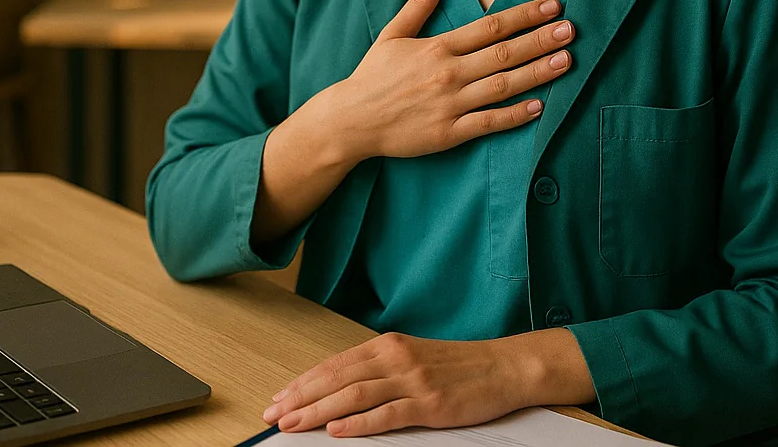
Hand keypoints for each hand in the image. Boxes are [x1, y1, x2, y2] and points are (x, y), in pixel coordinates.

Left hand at [259, 331, 533, 436]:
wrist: (503, 367)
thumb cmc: (457, 366)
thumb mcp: (412, 359)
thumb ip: (378, 370)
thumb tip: (338, 391)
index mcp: (388, 346)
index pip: (334, 365)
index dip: (303, 383)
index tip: (279, 398)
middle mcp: (395, 359)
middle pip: (337, 379)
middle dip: (301, 398)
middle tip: (274, 415)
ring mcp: (412, 381)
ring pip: (354, 395)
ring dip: (318, 411)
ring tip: (294, 424)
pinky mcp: (429, 404)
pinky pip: (386, 414)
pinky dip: (358, 423)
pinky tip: (337, 430)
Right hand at [326, 0, 575, 161]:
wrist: (350, 120)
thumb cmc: (372, 76)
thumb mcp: (392, 34)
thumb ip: (419, 4)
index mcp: (437, 47)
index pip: (489, 26)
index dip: (523, 15)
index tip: (551, 5)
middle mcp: (447, 73)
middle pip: (503, 54)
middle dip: (539, 40)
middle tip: (571, 29)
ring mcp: (450, 105)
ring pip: (502, 86)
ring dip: (537, 73)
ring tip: (566, 61)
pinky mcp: (448, 133)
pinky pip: (488, 123)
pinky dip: (514, 116)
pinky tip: (540, 107)